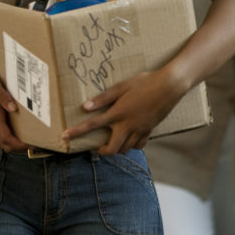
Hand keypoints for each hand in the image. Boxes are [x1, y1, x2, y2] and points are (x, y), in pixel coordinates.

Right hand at [0, 67, 25, 152]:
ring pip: (0, 143)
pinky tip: (15, 134)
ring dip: (13, 145)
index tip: (30, 144)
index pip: (5, 137)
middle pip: (4, 144)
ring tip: (26, 140)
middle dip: (18, 147)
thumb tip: (13, 107)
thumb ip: (3, 96)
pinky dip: (8, 140)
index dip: (18, 144)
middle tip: (33, 143)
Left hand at [61, 69, 184, 154]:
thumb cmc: (144, 83)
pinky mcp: (150, 130)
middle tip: (95, 147)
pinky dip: (132, 145)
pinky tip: (128, 138)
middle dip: (101, 151)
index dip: (77, 132)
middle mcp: (128, 125)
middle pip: (112, 149)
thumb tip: (85, 107)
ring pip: (125, 149)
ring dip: (116, 148)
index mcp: (118, 113)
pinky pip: (139, 145)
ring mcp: (140, 130)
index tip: (65, 137)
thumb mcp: (121, 86)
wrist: (169, 87)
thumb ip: (103, 98)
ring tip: (111, 140)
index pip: (93, 125)